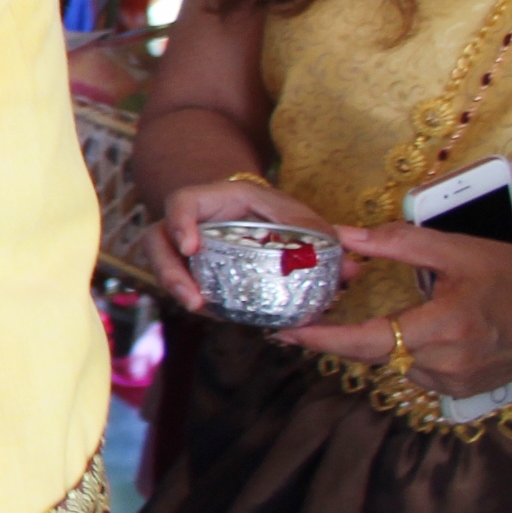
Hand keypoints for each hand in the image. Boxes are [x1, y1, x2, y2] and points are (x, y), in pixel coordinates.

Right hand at [145, 177, 332, 311]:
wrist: (253, 214)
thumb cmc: (274, 211)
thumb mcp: (294, 214)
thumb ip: (318, 235)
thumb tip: (354, 270)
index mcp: (213, 199)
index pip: (182, 202)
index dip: (179, 222)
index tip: (191, 248)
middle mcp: (188, 222)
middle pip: (157, 241)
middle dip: (170, 271)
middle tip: (193, 300)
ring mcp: (181, 246)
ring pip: (162, 265)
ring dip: (178, 290)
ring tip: (202, 311)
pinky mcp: (186, 267)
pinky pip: (180, 283)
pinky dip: (196, 300)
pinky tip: (216, 314)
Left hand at [283, 222, 511, 402]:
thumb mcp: (457, 251)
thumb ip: (397, 243)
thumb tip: (343, 234)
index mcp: (442, 327)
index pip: (367, 340)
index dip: (322, 338)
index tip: (286, 330)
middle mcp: (445, 363)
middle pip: (372, 352)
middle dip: (337, 337)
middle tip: (302, 321)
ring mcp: (454, 382)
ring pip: (394, 363)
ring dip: (379, 341)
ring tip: (376, 315)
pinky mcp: (461, 391)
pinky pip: (416, 371)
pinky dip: (407, 351)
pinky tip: (415, 331)